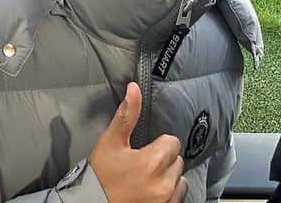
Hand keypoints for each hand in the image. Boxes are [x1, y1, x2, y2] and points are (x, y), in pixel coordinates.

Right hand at [90, 83, 186, 202]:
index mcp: (151, 162)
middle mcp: (162, 183)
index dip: (158, 144)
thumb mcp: (111, 142)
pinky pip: (178, 197)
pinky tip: (152, 191)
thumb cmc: (100, 175)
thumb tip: (134, 88)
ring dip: (168, 178)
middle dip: (163, 160)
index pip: (172, 142)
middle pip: (177, 161)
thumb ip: (127, 115)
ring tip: (149, 180)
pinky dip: (169, 194)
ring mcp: (165, 200)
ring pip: (180, 180)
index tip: (145, 151)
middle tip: (144, 166)